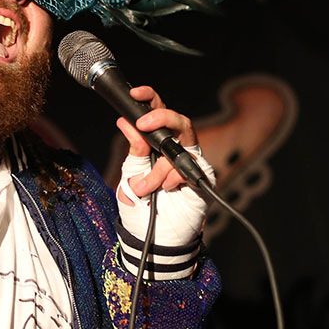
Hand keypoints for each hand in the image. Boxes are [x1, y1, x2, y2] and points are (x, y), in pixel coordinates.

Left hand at [115, 85, 197, 204]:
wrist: (152, 235)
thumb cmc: (141, 204)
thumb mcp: (130, 176)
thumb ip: (134, 151)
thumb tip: (125, 122)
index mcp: (159, 143)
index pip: (158, 113)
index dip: (150, 98)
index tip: (135, 93)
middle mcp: (178, 149)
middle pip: (179, 121)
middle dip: (161, 117)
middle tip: (142, 124)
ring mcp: (192, 163)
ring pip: (181, 148)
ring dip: (158, 167)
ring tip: (143, 187)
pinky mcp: (203, 180)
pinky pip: (188, 170)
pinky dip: (172, 179)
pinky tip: (165, 189)